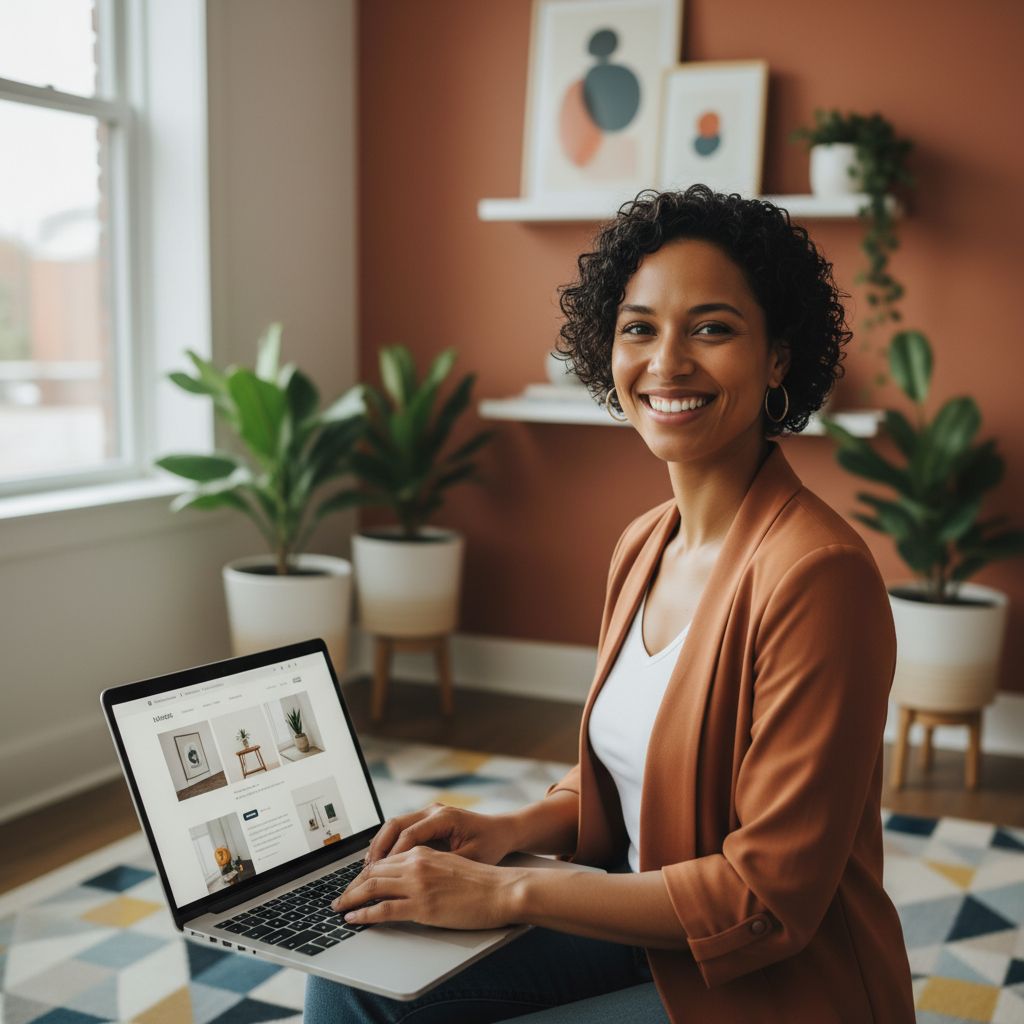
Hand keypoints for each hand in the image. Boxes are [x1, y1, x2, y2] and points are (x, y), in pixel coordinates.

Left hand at [330, 846, 525, 930]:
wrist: (501, 889)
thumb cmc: (482, 880)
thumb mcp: (451, 863)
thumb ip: (428, 864)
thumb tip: (411, 874)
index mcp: (424, 852)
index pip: (385, 860)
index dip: (366, 872)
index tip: (356, 882)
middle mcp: (417, 863)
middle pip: (374, 872)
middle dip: (353, 885)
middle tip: (340, 896)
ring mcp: (418, 884)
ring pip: (373, 888)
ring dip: (351, 898)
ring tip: (340, 907)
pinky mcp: (422, 906)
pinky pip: (383, 910)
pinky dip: (364, 914)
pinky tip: (354, 919)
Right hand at [365, 801, 516, 865]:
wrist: (503, 830)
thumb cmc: (490, 845)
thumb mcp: (470, 860)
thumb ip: (443, 866)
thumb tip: (416, 881)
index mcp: (443, 817)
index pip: (408, 835)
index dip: (391, 857)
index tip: (378, 877)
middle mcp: (433, 810)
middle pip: (394, 825)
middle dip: (378, 849)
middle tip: (365, 872)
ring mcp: (429, 812)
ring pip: (394, 825)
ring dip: (380, 846)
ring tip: (368, 869)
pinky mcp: (428, 819)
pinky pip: (402, 829)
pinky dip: (389, 844)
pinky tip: (382, 862)